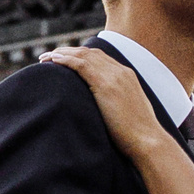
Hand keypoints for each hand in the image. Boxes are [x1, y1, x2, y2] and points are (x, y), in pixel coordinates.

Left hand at [38, 45, 173, 159]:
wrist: (147, 141)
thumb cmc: (138, 136)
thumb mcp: (128, 112)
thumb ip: (116, 103)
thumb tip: (103, 110)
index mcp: (127, 76)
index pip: (100, 57)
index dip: (80, 56)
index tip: (64, 60)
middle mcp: (121, 71)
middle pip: (90, 53)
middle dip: (68, 52)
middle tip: (50, 56)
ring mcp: (114, 76)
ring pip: (83, 55)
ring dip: (62, 54)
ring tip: (45, 58)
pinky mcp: (105, 85)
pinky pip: (80, 65)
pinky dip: (65, 60)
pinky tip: (52, 61)